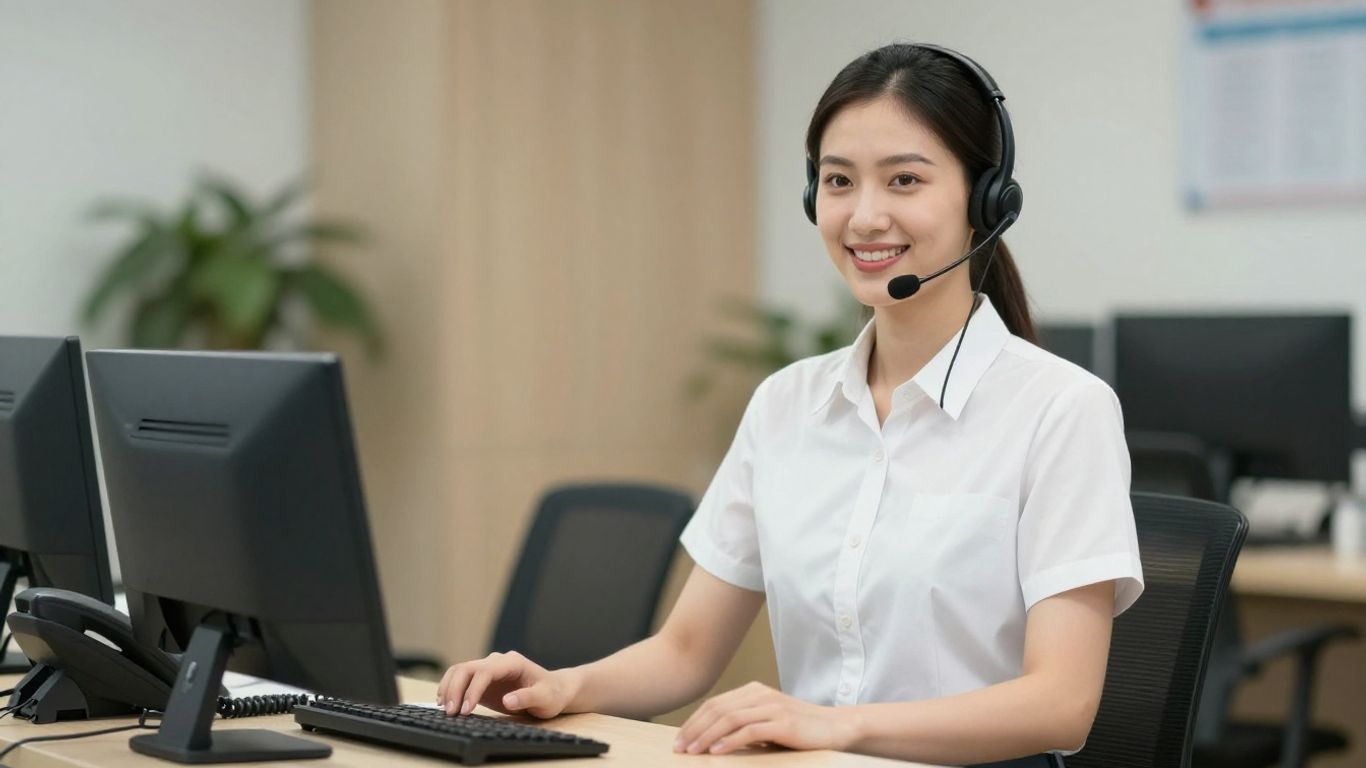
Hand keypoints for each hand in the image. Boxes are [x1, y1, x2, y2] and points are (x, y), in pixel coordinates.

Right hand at [436, 651, 578, 718]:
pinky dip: (450, 689)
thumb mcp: (545, 698)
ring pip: (460, 671)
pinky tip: (446, 703)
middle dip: (455, 689)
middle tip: (450, 712)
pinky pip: (461, 680)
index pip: (485, 671)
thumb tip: (507, 700)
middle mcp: (497, 661)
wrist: (553, 691)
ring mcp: (488, 669)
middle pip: (467, 668)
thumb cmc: (551, 694)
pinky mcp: (482, 680)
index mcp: (512, 662)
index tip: (466, 709)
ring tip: (445, 709)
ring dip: (449, 688)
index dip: (473, 689)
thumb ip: (527, 697)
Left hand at [674, 682, 855, 755]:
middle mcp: (760, 695)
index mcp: (753, 691)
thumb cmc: (800, 729)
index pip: (715, 704)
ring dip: (707, 736)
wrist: (835, 727)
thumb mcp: (767, 722)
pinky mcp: (782, 722)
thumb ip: (744, 724)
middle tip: (680, 748)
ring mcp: (771, 707)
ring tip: (693, 751)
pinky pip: (749, 731)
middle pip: (717, 710)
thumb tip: (713, 739)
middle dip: (694, 729)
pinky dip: (730, 741)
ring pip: (729, 719)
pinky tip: (717, 751)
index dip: (694, 722)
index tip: (680, 740)